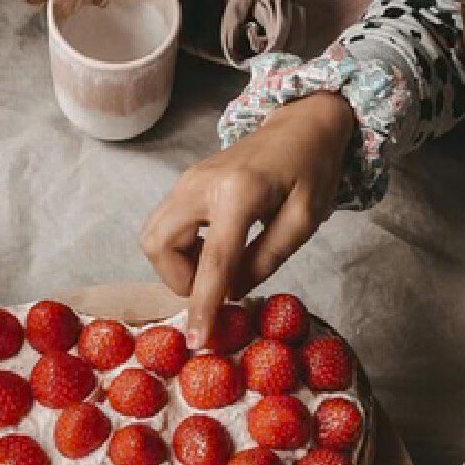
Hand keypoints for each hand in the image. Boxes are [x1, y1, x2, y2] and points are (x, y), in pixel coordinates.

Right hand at [141, 92, 353, 347]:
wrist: (302, 124)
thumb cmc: (311, 170)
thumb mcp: (304, 221)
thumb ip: (266, 260)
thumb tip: (231, 294)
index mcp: (239, 193)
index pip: (213, 261)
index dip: (203, 305)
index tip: (196, 340)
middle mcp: (200, 184)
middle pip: (159, 245)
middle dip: (180, 278)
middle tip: (214, 284)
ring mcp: (186, 181)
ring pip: (154, 237)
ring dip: (178, 265)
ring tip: (214, 266)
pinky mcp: (184, 184)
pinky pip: (163, 227)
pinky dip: (180, 250)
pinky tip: (211, 248)